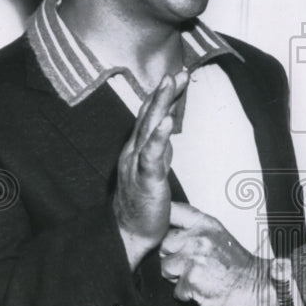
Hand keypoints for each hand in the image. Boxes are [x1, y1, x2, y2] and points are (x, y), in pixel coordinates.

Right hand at [114, 71, 188, 268]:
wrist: (128, 233)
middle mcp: (133, 151)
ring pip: (149, 127)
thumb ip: (158, 149)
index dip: (162, 95)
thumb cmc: (141, 203)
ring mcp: (137, 163)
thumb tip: (166, 131)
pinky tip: (168, 121)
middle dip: (163, 91)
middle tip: (176, 71)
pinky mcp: (145, 178)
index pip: (150, 116)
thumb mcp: (152, 168)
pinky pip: (153, 154)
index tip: (177, 77)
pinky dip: (160, 135)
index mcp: (136, 148)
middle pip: (149, 115)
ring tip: (171, 82)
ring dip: (161, 103)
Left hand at [159, 203, 276, 305]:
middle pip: (163, 244)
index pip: (172, 211)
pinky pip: (175, 289)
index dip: (163, 221)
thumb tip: (164, 229)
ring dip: (177, 277)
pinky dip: (187, 294)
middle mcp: (198, 237)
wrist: (257, 287)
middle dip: (171, 256)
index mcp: (205, 223)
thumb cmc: (237, 265)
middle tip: (191, 263)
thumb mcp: (217, 235)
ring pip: (165, 268)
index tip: (164, 230)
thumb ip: (193, 228)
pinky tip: (203, 288)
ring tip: (198, 276)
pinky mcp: (191, 280)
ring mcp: (194, 258)